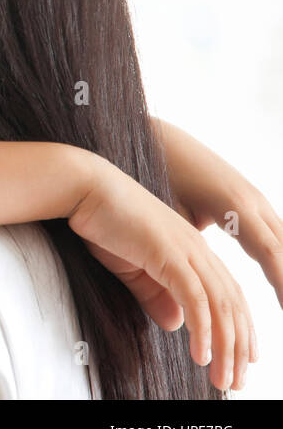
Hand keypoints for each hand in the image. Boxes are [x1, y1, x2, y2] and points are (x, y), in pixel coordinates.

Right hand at [68, 154, 255, 391]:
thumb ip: (155, 293)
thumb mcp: (131, 266)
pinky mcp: (169, 255)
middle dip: (238, 347)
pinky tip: (201, 355)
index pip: (229, 295)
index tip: (241, 360)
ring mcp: (186, 251)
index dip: (239, 329)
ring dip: (226, 347)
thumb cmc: (102, 222)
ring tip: (223, 378)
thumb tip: (176, 323)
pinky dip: (203, 330)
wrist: (83, 189)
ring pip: (220, 307)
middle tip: (236, 382)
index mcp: (192, 249)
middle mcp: (197, 250)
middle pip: (233, 305)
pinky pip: (195, 300)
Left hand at [158, 119, 282, 308]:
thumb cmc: (159, 173)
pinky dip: (281, 257)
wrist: (158, 138)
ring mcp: (255, 199)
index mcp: (235, 205)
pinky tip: (281, 278)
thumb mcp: (172, 211)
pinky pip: (274, 233)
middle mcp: (253, 201)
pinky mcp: (251, 202)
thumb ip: (187, 247)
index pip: (270, 252)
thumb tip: (189, 291)